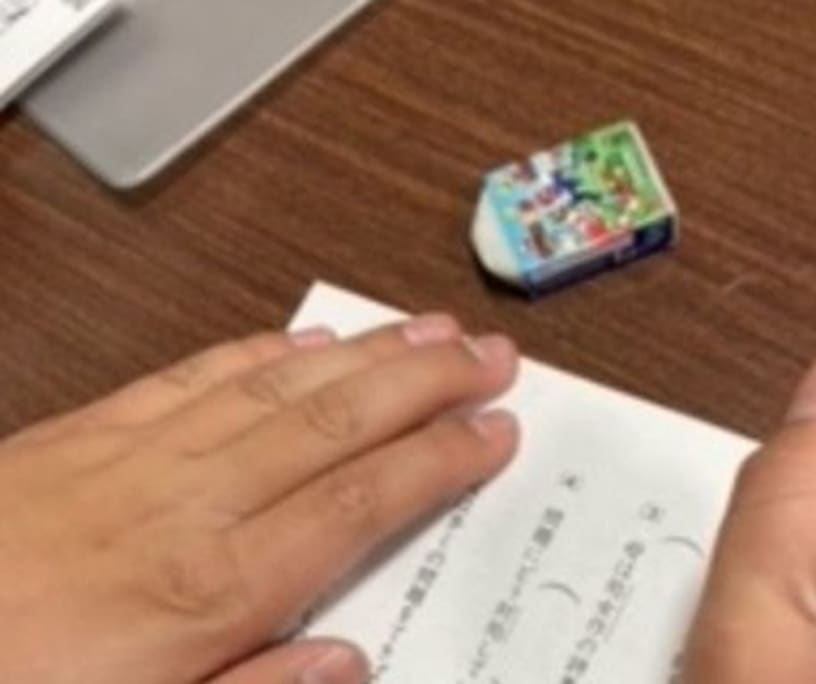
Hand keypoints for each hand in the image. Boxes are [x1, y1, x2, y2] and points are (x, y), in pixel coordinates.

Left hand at [0, 315, 519, 683]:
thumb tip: (349, 661)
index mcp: (208, 591)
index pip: (361, 498)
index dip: (439, 459)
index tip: (493, 431)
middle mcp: (185, 505)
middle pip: (337, 419)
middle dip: (426, 379)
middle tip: (488, 352)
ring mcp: (132, 459)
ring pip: (277, 383)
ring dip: (364, 351)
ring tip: (425, 325)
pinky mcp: (80, 436)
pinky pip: (191, 376)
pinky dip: (257, 351)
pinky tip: (300, 340)